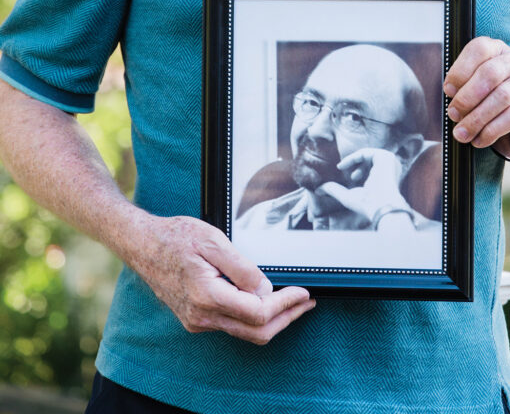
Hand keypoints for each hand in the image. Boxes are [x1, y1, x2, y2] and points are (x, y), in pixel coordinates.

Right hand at [129, 214, 314, 343]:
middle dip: (286, 319)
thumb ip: (242, 269)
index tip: (303, 292)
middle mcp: (202, 317)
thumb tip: (265, 291)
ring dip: (272, 321)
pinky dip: (254, 318)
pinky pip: (231, 325)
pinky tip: (265, 302)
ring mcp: (197, 321)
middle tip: (307, 303)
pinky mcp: (195, 319)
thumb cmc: (176, 237)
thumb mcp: (214, 241)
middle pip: (255, 332)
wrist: (143, 244)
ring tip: (294, 303)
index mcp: (207, 297)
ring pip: (244, 332)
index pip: (258, 313)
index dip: (286, 304)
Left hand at [318, 148, 409, 226]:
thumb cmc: (367, 204)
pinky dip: (353, 158)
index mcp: (386, 179)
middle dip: (356, 165)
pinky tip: (343, 166)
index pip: (371, 169)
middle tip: (347, 175)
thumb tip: (318, 190)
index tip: (342, 171)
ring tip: (347, 172)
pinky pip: (367, 152)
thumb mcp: (347, 196)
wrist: (380, 206)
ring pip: (368, 155)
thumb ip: (334, 190)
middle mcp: (390, 170)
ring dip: (354, 161)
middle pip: (370, 160)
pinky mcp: (386, 157)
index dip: (356, 169)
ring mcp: (390, 162)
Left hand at [443, 37, 509, 160]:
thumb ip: (464, 87)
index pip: (480, 49)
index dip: (461, 70)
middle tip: (453, 114)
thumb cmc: (494, 106)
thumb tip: (450, 93)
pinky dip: (492, 130)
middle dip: (467, 96)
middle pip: (491, 72)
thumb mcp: (477, 92)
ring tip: (463, 133)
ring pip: (502, 96)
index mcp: (499, 50)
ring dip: (477, 117)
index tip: (448, 91)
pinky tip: (480, 140)